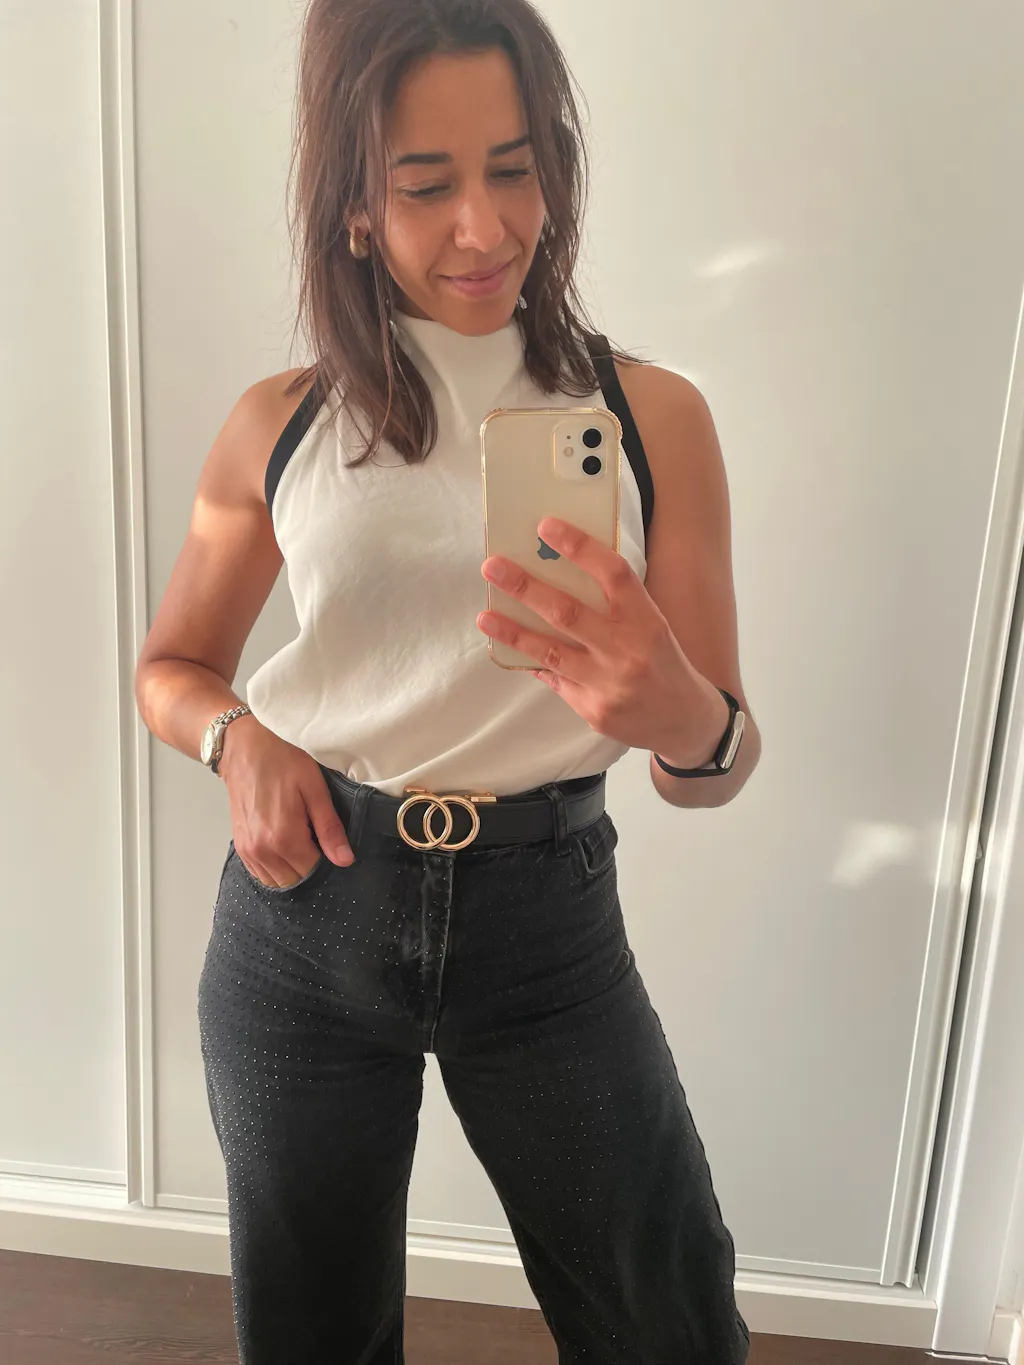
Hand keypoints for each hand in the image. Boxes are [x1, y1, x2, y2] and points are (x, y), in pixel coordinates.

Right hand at [217, 716, 354, 887]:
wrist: (244, 752)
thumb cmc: (282, 763)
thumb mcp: (314, 790)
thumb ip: (329, 828)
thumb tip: (345, 860)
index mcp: (284, 837)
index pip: (313, 871)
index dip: (328, 863)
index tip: (332, 848)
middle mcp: (263, 851)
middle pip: (296, 881)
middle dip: (311, 869)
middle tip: (318, 845)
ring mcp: (249, 851)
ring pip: (278, 882)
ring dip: (294, 872)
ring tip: (303, 847)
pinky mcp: (241, 847)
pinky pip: (261, 875)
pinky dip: (276, 870)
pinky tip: (286, 851)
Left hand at [477, 517, 724, 765]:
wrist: (685, 721)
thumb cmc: (663, 661)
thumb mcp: (651, 624)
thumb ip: (615, 603)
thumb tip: (558, 572)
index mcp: (647, 620)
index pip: (613, 574)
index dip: (579, 547)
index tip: (546, 526)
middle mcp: (628, 650)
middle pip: (568, 612)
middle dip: (525, 587)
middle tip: (493, 567)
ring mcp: (609, 684)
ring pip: (551, 651)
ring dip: (513, 631)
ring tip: (485, 616)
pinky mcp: (594, 711)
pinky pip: (555, 680)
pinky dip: (534, 662)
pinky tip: (511, 649)